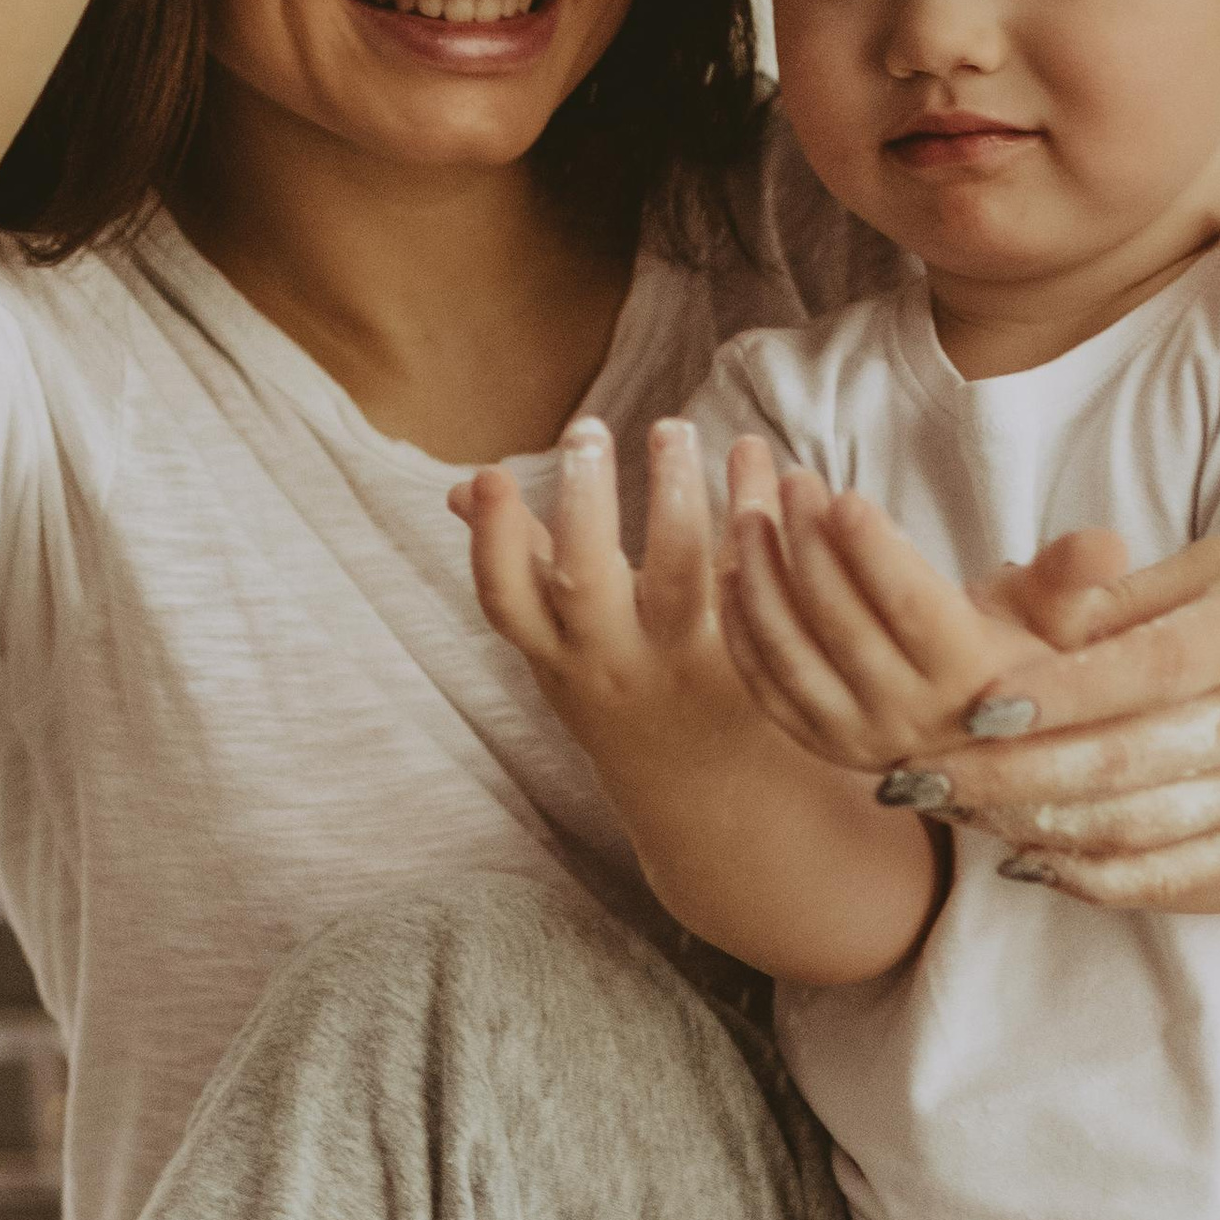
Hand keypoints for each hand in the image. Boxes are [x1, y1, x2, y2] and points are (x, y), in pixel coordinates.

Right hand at [453, 414, 753, 760]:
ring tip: (671, 428)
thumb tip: (464, 488)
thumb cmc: (620, 691)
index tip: (492, 473)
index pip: (509, 601)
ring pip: (681, 574)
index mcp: (559, 654)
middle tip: (587, 428)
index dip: (493, 540)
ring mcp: (685, 660)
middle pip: (589, 583)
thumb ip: (521, 565)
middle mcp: (615, 660)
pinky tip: (754, 452)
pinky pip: (751, 572)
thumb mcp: (558, 645)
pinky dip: (755, 508)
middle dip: (583, 502)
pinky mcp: (754, 652)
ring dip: (675, 493)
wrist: (709, 791)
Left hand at [715, 449, 1073, 776]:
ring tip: (750, 515)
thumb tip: (1108, 543)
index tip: (845, 494)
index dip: (875, 552)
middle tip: (791, 480)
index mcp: (973, 683)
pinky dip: (743, 629)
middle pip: (842, 623)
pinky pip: (766, 687)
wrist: (993, 751)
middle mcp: (910, 721)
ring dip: (762, 581)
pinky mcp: (820, 746)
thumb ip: (1070, 579)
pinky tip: (731, 574)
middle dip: (809, 545)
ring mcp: (857, 740)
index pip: (913, 609)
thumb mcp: (1057, 622)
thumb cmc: (1025, 664)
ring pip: (792, 653)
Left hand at [893, 532, 1219, 911]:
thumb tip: (1012, 605)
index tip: (970, 706)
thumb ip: (1132, 595)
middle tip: (914, 777)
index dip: (1057, 695)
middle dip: (1007, 777)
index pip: (1151, 671)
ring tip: (951, 813)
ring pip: (1138, 834)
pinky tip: (1025, 855)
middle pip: (1129, 765)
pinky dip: (1089, 876)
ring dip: (1030, 829)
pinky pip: (1170, 881)